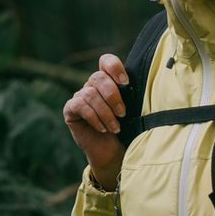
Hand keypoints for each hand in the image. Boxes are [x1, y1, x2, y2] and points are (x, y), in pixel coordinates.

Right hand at [62, 53, 128, 187]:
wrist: (113, 153)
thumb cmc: (126, 130)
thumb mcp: (133, 110)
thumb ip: (131, 95)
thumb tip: (144, 84)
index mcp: (108, 81)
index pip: (106, 61)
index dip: (114, 67)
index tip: (126, 82)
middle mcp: (92, 86)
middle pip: (98, 77)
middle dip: (113, 96)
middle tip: (123, 113)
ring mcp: (79, 96)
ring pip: (89, 93)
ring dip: (105, 112)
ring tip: (115, 127)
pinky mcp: (70, 110)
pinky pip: (79, 105)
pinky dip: (94, 117)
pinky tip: (102, 129)